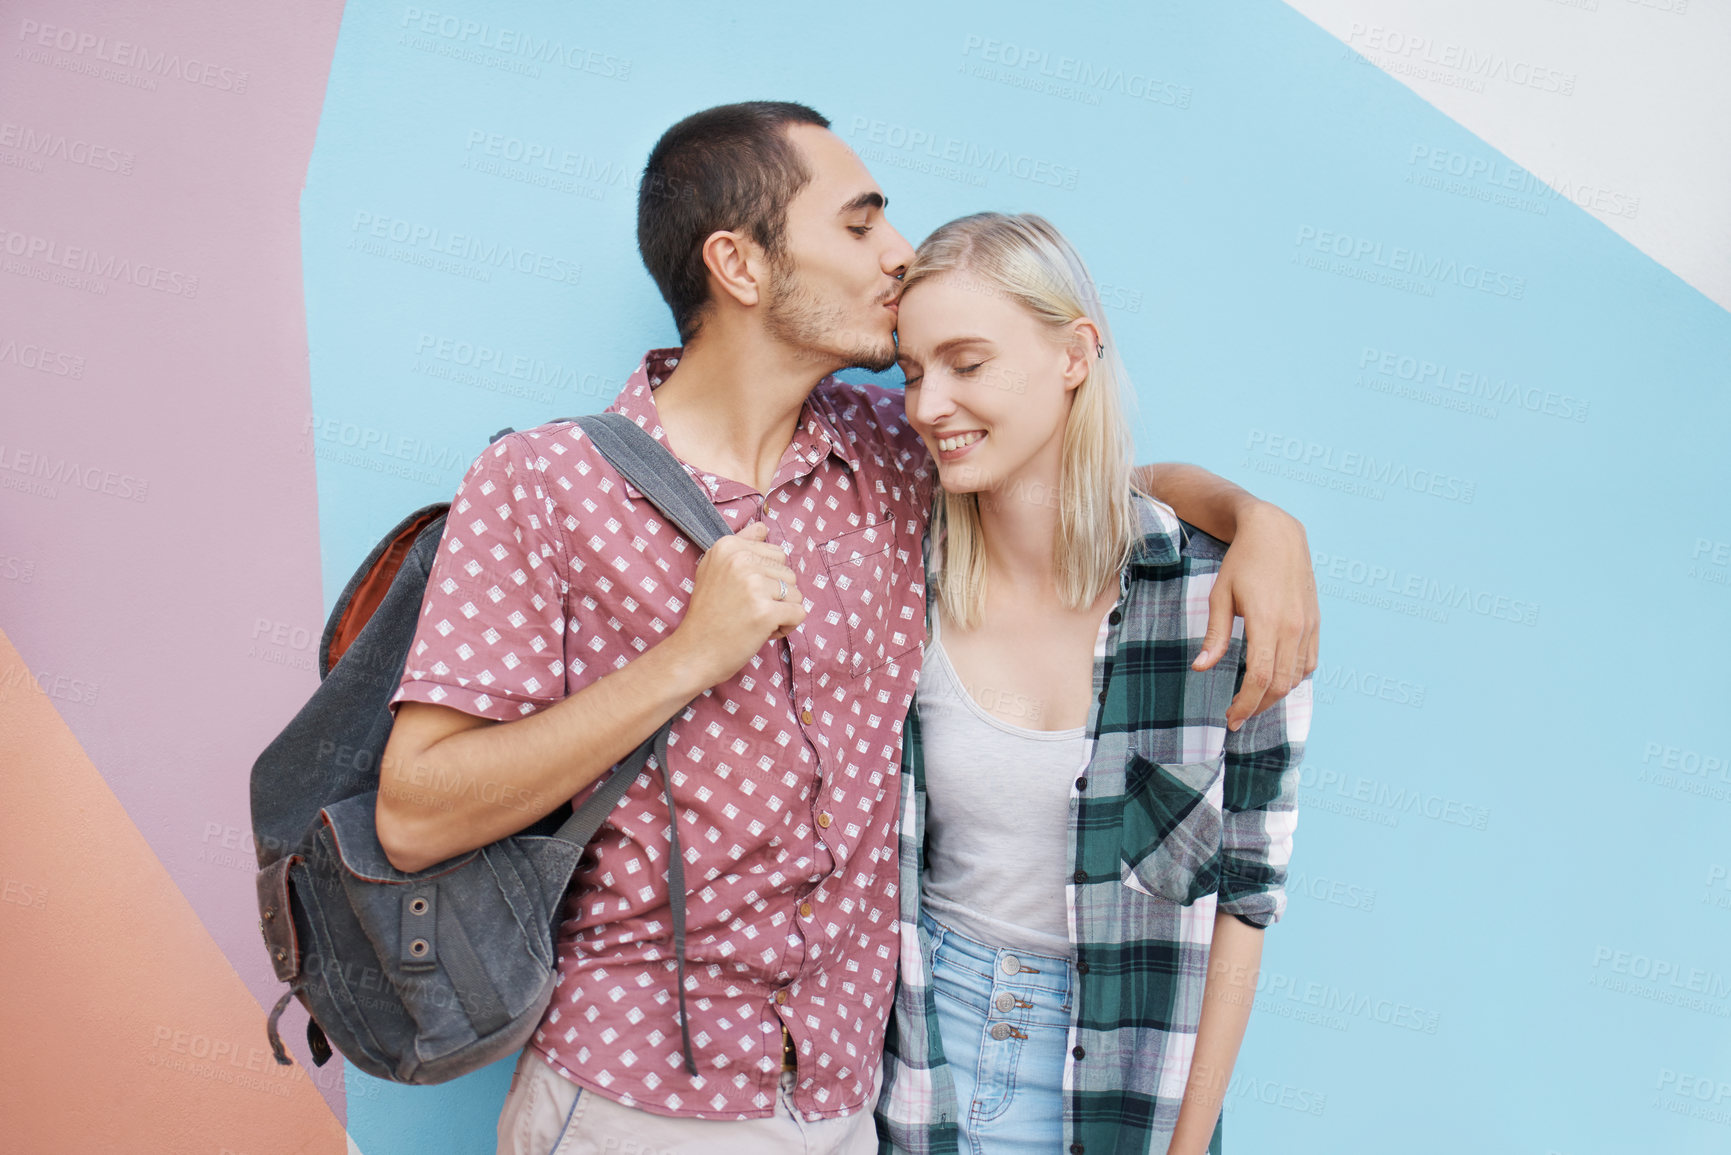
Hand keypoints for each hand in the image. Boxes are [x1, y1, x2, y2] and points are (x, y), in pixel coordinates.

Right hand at [668, 521, 805, 689]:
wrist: (694, 653)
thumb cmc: (707, 614)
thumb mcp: (714, 569)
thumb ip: (740, 545)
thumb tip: (763, 526)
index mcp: (728, 546)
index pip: (775, 554)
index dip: (765, 577)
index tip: (741, 592)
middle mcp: (741, 561)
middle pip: (789, 572)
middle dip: (775, 595)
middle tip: (746, 609)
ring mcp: (753, 585)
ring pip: (797, 593)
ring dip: (781, 611)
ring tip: (753, 620)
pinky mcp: (766, 612)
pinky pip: (799, 613)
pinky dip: (786, 626)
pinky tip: (763, 632)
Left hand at [1194, 501, 1318, 729]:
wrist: (1276, 532)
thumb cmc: (1242, 562)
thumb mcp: (1220, 596)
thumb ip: (1215, 635)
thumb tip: (1201, 668)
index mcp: (1267, 621)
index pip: (1260, 677)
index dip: (1246, 703)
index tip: (1231, 718)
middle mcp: (1293, 627)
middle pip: (1281, 684)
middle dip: (1258, 706)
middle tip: (1236, 716)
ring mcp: (1308, 625)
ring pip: (1298, 677)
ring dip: (1276, 695)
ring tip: (1252, 701)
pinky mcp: (1315, 621)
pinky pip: (1310, 661)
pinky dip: (1295, 678)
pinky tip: (1277, 681)